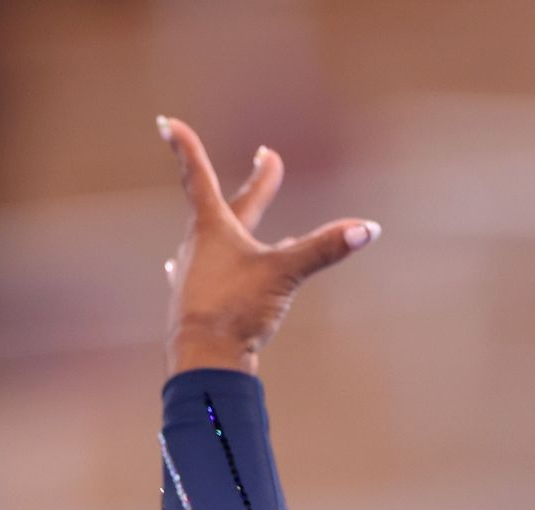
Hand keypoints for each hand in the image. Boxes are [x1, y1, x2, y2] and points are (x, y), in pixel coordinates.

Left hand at [157, 116, 378, 376]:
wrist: (203, 361)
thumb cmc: (234, 310)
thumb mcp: (284, 274)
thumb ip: (324, 248)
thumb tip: (367, 228)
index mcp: (212, 228)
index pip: (199, 176)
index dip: (186, 147)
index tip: (167, 123)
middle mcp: (198, 247)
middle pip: (226, 206)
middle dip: (254, 184)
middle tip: (267, 158)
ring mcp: (194, 275)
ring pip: (218, 241)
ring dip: (237, 226)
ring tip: (247, 220)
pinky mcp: (197, 303)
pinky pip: (211, 274)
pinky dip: (221, 265)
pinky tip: (206, 270)